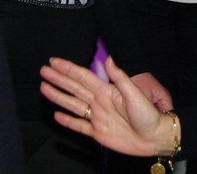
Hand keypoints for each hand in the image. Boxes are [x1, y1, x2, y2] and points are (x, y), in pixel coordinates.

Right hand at [40, 56, 178, 156]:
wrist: (153, 138)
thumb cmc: (148, 115)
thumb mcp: (135, 94)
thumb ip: (119, 77)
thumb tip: (108, 59)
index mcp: (107, 91)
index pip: (83, 77)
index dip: (68, 69)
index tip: (54, 61)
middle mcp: (100, 102)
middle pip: (74, 88)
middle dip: (59, 79)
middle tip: (43, 70)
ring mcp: (97, 117)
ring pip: (73, 105)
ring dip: (58, 96)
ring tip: (44, 88)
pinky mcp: (98, 132)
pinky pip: (79, 125)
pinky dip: (67, 121)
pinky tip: (57, 115)